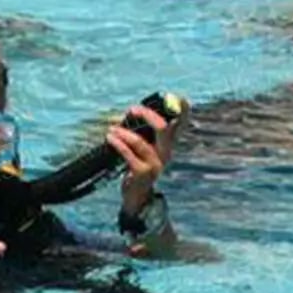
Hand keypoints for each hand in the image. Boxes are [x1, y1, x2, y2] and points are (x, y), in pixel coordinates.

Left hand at [110, 101, 181, 219]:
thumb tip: (132, 112)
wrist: (138, 196)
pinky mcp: (142, 173)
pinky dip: (118, 144)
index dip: (181, 109)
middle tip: (132, 110)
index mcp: (168, 144)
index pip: (180, 123)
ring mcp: (155, 164)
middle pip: (162, 128)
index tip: (173, 96)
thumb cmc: (139, 167)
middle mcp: (166, 152)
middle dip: (147, 115)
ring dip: (124, 133)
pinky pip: (128, 155)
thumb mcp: (146, 149)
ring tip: (112, 130)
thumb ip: (145, 133)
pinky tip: (110, 138)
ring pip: (141, 142)